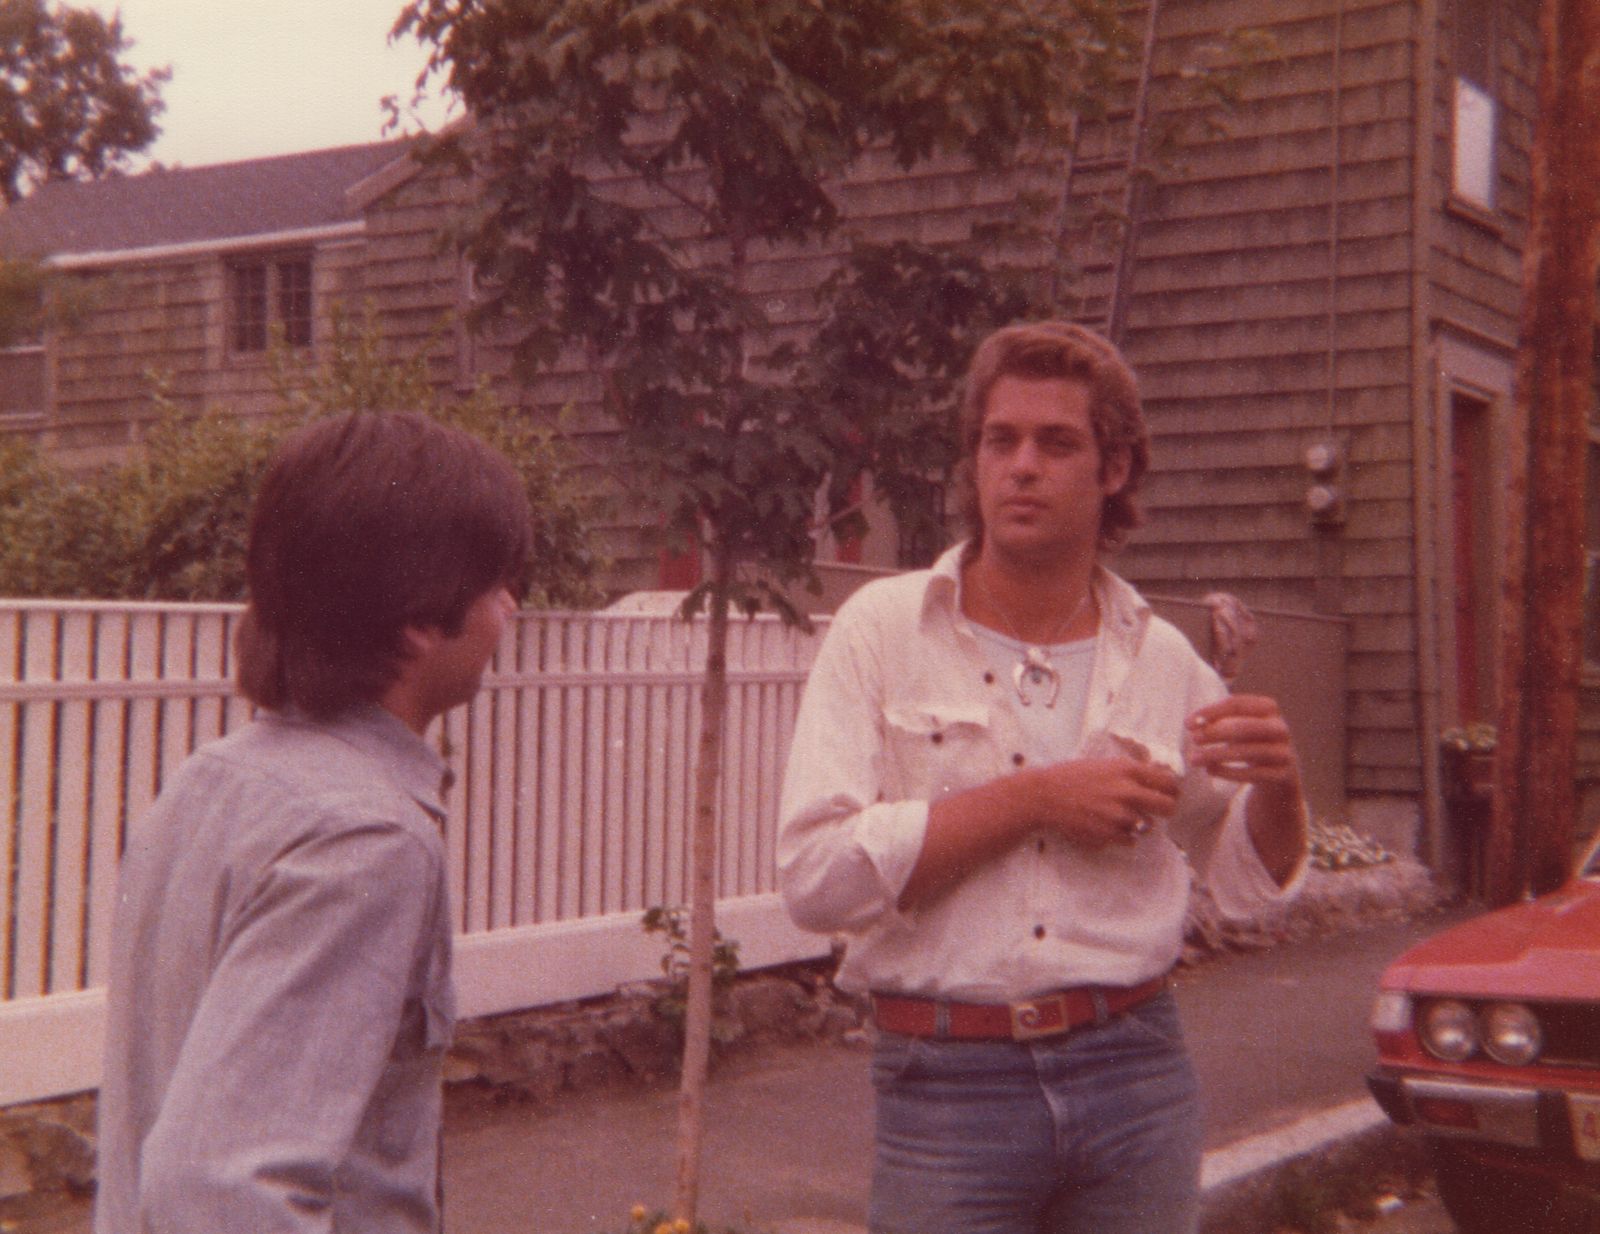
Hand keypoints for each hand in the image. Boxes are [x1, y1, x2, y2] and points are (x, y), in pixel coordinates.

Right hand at [1025, 756, 1180, 848]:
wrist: (1045, 796)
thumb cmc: (1072, 776)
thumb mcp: (1105, 764)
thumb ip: (1132, 770)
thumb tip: (1158, 774)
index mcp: (1128, 770)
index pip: (1170, 782)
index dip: (1171, 789)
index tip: (1167, 793)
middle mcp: (1129, 792)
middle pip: (1168, 807)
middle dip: (1164, 809)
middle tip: (1154, 810)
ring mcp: (1120, 815)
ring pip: (1147, 826)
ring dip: (1137, 823)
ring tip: (1116, 816)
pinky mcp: (1110, 834)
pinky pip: (1131, 840)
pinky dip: (1122, 835)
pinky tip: (1105, 825)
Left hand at [1185, 695, 1300, 789]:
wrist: (1280, 772)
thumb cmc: (1250, 741)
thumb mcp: (1238, 726)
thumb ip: (1218, 721)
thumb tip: (1194, 723)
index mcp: (1268, 708)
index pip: (1236, 704)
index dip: (1210, 712)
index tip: (1187, 724)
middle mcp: (1280, 728)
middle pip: (1243, 727)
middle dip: (1214, 733)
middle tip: (1193, 739)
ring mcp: (1283, 752)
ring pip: (1246, 752)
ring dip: (1215, 755)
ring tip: (1194, 758)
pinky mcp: (1282, 774)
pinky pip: (1251, 773)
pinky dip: (1227, 772)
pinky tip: (1209, 770)